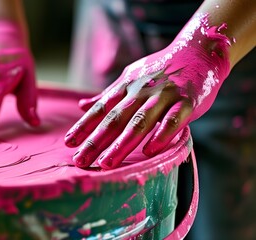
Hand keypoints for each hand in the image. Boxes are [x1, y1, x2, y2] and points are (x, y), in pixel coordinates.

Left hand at [65, 14, 230, 168]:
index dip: (84, 125)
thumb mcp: (130, 77)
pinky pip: (174, 120)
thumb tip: (81, 106)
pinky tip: (149, 152)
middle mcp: (141, 91)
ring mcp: (164, 95)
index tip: (68, 143)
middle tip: (79, 160)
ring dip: (121, 143)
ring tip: (106, 163)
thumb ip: (107, 94)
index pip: (101, 109)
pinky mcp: (188, 101)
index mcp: (126, 87)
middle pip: (115, 119)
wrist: (199, 50)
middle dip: (95, 140)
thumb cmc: (160, 69)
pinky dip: (161, 135)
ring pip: (140, 121)